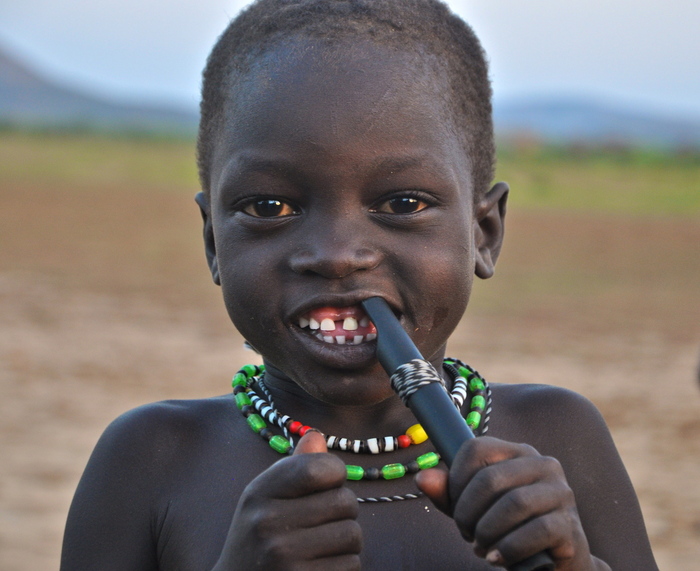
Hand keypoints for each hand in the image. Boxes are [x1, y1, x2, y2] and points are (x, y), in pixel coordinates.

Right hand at [214, 431, 361, 569]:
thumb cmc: (259, 538)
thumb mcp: (265, 499)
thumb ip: (294, 468)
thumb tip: (317, 436)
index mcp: (259, 493)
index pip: (320, 467)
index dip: (335, 473)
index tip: (328, 484)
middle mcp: (268, 521)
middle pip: (345, 501)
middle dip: (343, 512)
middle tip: (324, 522)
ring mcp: (284, 555)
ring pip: (352, 534)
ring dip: (346, 542)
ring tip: (322, 546)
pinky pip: (351, 564)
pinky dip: (343, 566)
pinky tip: (320, 566)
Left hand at [416, 436, 602, 569]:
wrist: (552, 564)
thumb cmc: (508, 529)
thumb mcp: (475, 509)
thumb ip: (449, 494)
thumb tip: (423, 479)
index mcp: (517, 452)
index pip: (476, 448)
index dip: (455, 480)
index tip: (454, 507)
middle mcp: (543, 464)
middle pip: (490, 478)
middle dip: (467, 512)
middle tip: (466, 534)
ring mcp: (560, 493)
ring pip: (513, 504)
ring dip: (487, 531)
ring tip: (481, 547)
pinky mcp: (569, 524)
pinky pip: (535, 531)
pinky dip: (509, 548)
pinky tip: (499, 558)